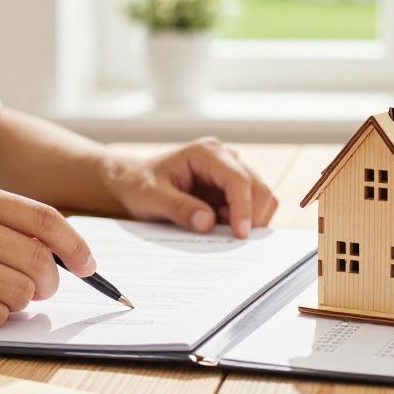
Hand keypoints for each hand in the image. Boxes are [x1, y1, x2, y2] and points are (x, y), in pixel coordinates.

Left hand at [102, 137, 277, 237]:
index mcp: (206, 153)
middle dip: (253, 215)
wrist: (133, 184)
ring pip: (260, 197)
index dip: (244, 207)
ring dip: (250, 219)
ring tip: (222, 232)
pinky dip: (242, 222)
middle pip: (258, 187)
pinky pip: (250, 208)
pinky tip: (221, 229)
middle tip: (236, 241)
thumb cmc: (140, 185)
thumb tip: (207, 222)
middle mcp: (225, 158)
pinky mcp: (230, 189)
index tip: (241, 233)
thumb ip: (178, 208)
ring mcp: (230, 173)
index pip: (238, 178)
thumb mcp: (151, 198)